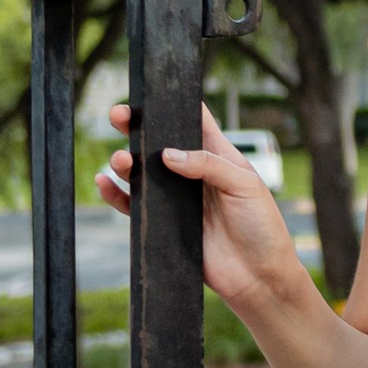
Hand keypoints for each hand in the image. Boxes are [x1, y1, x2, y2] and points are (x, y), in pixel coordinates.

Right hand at [95, 102, 307, 318]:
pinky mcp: (165, 223)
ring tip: (120, 160)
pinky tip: (105, 183)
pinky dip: (116, 194)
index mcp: (218, 156)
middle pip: (159, 142)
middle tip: (119, 116)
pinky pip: (134, 205)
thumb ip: (208, 165)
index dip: (174, 104)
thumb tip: (168, 154)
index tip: (152, 90)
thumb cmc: (262, 228)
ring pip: (142, 171)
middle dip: (137, 127)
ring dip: (125, 161)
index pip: (194, 121)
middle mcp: (194, 173)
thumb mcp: (245, 186)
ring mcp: (177, 198)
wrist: (258, 278)